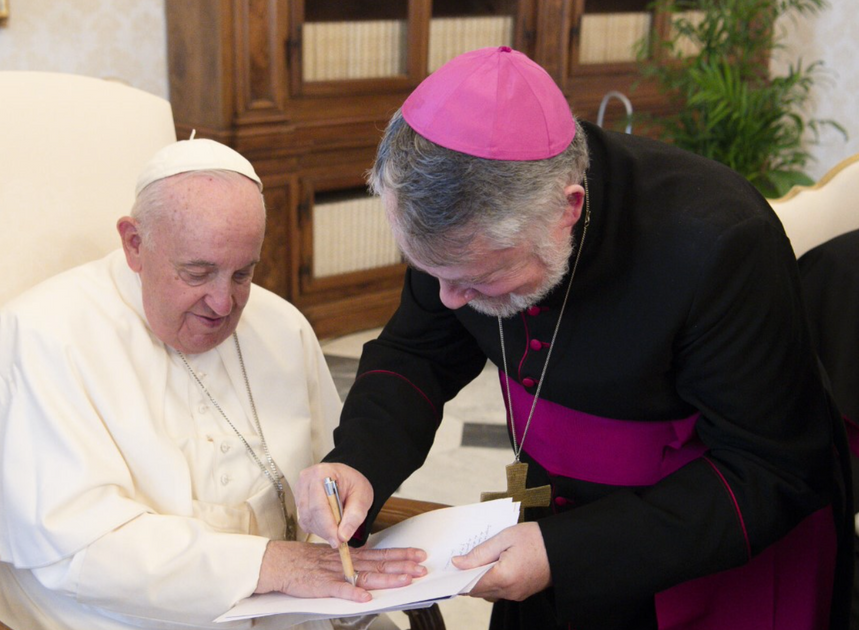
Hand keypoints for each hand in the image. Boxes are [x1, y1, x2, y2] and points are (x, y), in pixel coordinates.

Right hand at [256, 540, 426, 601]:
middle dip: (402, 566)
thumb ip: (353, 561)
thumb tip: (373, 564)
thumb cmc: (305, 561)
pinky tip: (365, 597)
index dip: (400, 555)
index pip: (380, 554)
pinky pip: (339, 589)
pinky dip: (352, 593)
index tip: (418, 556)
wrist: (280, 562)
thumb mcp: (334, 556)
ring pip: (365, 576)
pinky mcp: (321, 585)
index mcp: (350, 555)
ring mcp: (335, 573)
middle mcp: (346, 562)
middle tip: (422, 568)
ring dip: (386, 579)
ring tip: (405, 580)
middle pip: (379, 564)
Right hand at [297, 463, 372, 546]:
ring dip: (321, 530)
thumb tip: (343, 536)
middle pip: (310, 513)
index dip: (328, 526)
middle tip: (339, 540)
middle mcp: (307, 479)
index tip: (338, 541)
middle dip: (325, 531)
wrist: (348, 479)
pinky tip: (328, 524)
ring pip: (306, 519)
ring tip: (336, 530)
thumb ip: (355, 516)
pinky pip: (304, 520)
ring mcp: (300, 489)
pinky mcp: (299, 500)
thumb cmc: (354, 484)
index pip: (319, 505)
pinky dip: (316, 527)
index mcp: (322, 473)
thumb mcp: (362, 497)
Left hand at [451, 522, 550, 601]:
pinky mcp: (522, 593)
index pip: (470, 585)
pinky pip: (500, 591)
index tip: (453, 565)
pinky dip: (492, 581)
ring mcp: (516, 595)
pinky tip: (495, 565)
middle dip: (468, 577)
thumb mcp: (504, 538)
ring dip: (480, 579)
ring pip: (488, 592)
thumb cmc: (536, 539)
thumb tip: (458, 563)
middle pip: (477, 591)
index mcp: (503, 577)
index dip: (458, 577)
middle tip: (465, 559)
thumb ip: (479, 552)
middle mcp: (509, 591)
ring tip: (482, 559)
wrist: (562, 548)